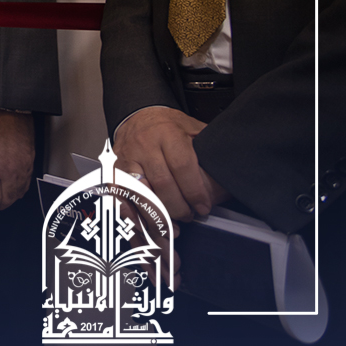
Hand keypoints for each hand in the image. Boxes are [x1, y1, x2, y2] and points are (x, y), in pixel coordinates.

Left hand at [0, 108, 33, 217]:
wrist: (6, 106)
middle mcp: (7, 171)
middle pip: (6, 200)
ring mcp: (21, 166)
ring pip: (19, 193)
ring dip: (10, 199)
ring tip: (3, 199)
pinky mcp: (29, 160)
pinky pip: (26, 181)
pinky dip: (20, 188)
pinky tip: (15, 187)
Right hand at [113, 106, 227, 220]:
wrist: (136, 116)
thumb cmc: (167, 126)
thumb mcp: (191, 127)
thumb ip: (207, 145)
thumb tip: (231, 166)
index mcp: (167, 134)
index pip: (182, 166)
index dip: (194, 191)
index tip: (203, 207)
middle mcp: (144, 147)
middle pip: (161, 184)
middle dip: (178, 207)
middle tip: (189, 217)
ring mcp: (127, 160)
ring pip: (139, 193)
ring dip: (156, 216)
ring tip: (171, 229)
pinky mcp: (115, 171)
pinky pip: (120, 197)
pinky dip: (131, 215)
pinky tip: (142, 228)